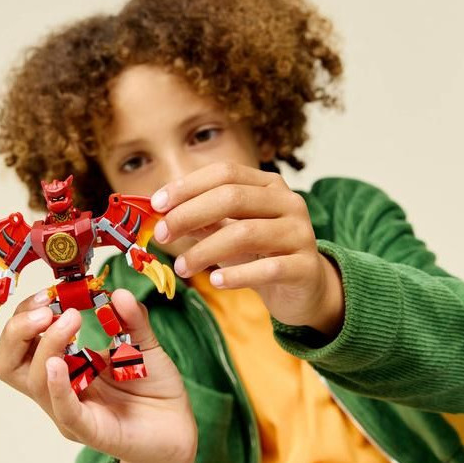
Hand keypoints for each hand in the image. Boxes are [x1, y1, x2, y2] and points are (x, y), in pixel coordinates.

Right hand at [0, 288, 197, 462]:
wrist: (178, 426)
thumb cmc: (154, 387)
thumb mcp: (142, 343)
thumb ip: (132, 319)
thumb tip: (117, 293)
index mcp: (63, 366)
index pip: (21, 342)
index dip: (25, 315)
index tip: (48, 294)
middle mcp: (57, 389)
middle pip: (9, 364)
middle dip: (18, 331)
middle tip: (45, 309)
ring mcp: (70, 412)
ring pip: (34, 382)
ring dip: (47, 345)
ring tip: (70, 319)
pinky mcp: (90, 431)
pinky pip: (64, 410)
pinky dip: (57, 386)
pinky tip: (57, 364)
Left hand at [151, 162, 344, 336]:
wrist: (305, 289)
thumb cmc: (261, 255)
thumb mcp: (229, 232)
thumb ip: (202, 221)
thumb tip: (162, 214)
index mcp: (268, 185)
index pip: (224, 173)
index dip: (188, 186)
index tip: (157, 204)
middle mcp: (288, 202)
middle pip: (232, 197)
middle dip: (189, 214)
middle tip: (162, 235)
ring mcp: (300, 233)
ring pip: (245, 233)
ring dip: (205, 250)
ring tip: (181, 268)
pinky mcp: (306, 267)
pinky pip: (268, 268)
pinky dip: (237, 275)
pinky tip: (216, 282)